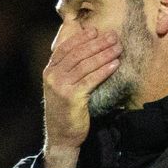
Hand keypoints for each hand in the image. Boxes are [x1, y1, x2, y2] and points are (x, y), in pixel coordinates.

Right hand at [42, 27, 120, 167]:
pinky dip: (103, 71)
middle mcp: (52, 76)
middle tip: (113, 36)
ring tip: (118, 48)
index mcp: (50, 71)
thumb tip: (87, 52)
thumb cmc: (66, 110)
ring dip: (103, 55)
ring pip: (85, 65)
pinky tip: (115, 65)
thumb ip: (70, 70)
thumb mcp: (63, 87)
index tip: (96, 30)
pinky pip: (90, 80)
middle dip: (96, 43)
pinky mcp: (71, 97)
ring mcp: (60, 86)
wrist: (61, 136)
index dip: (81, 38)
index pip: (65, 48)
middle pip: (77, 54)